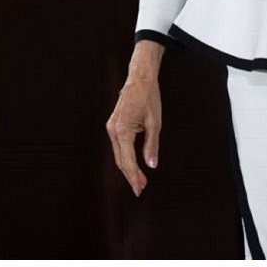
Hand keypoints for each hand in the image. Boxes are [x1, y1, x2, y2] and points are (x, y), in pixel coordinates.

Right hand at [106, 41, 163, 196]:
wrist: (140, 77)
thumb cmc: (148, 97)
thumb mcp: (154, 122)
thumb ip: (152, 145)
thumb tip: (151, 164)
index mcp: (122, 130)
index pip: (127, 160)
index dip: (134, 176)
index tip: (141, 189)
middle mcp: (113, 130)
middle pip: (120, 160)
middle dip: (131, 175)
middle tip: (141, 189)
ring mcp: (111, 127)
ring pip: (118, 154)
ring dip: (128, 168)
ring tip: (140, 180)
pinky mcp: (113, 125)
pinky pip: (118, 146)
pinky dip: (125, 157)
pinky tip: (133, 164)